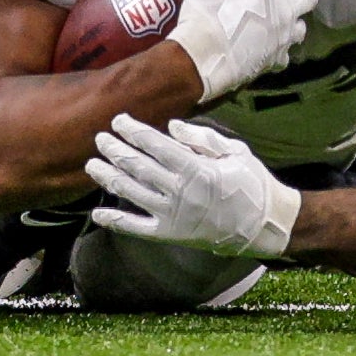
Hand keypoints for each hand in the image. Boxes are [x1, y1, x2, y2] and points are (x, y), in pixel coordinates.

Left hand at [86, 114, 300, 257]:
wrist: (264, 226)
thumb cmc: (251, 182)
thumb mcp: (234, 151)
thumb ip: (201, 137)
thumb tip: (169, 126)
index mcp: (197, 169)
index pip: (156, 145)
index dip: (135, 131)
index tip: (119, 120)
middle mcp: (181, 193)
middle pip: (139, 167)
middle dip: (116, 151)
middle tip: (99, 138)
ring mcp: (173, 216)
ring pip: (132, 194)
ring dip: (109, 178)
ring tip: (92, 165)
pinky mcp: (170, 234)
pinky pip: (137, 228)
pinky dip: (115, 221)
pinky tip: (97, 213)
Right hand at [166, 0, 317, 101]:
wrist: (200, 60)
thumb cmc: (205, 16)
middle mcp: (284, 14)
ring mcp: (281, 40)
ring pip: (301, 27)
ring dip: (297, 18)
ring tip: (287, 15)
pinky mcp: (272, 61)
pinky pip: (286, 52)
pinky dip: (282, 46)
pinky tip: (273, 43)